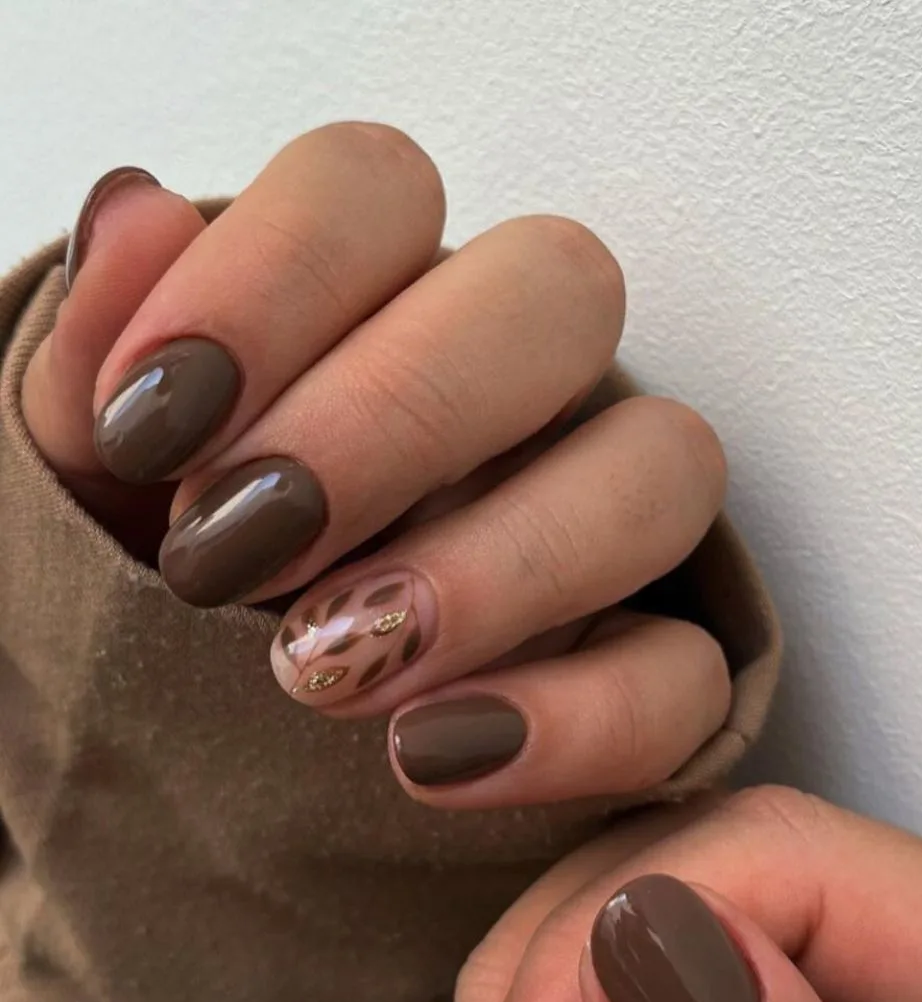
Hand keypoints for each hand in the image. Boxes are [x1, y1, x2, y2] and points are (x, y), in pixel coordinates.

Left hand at [21, 126, 729, 806]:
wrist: (216, 750)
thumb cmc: (172, 586)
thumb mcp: (100, 487)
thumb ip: (109, 365)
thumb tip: (132, 217)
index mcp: (381, 301)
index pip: (378, 190)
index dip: (273, 281)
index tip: (157, 426)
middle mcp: (521, 387)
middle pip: (558, 293)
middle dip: (399, 413)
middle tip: (247, 545)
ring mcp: (605, 521)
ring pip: (664, 468)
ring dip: (499, 566)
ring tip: (326, 667)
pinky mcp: (650, 668)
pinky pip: (686, 675)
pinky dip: (577, 721)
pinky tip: (433, 756)